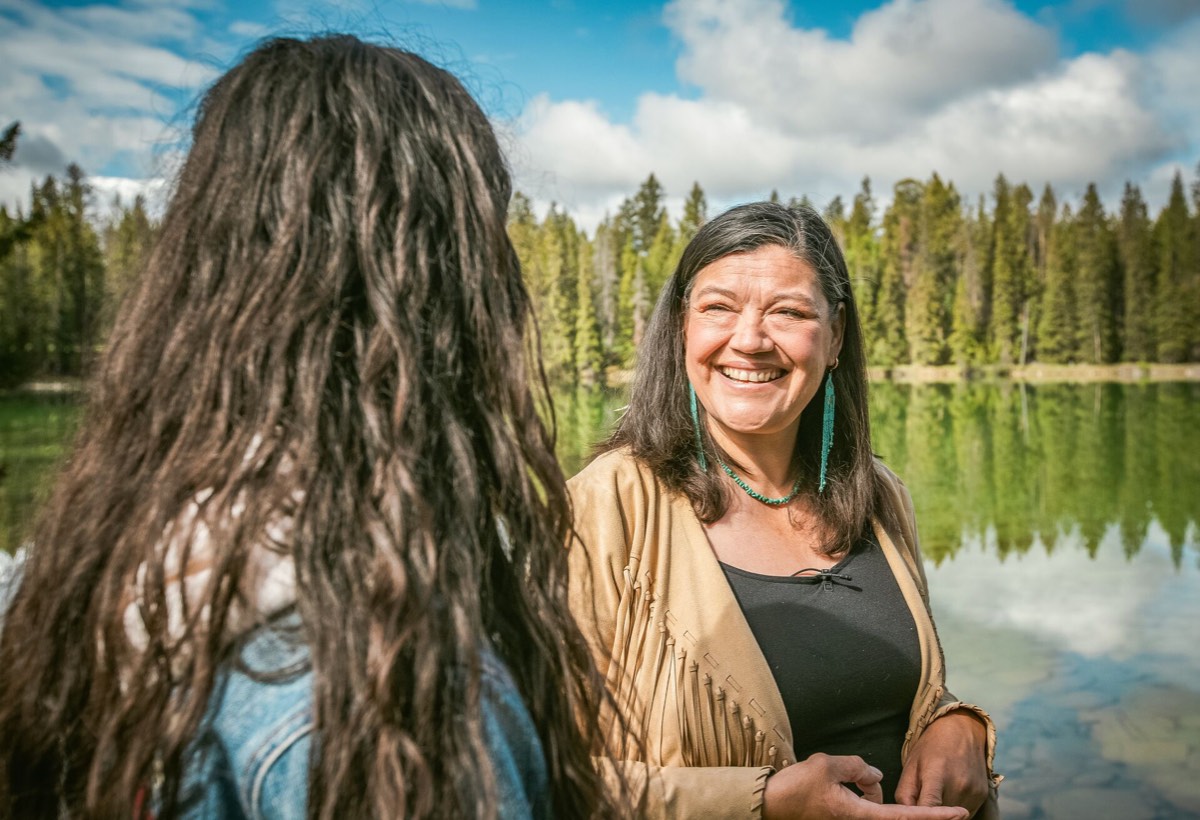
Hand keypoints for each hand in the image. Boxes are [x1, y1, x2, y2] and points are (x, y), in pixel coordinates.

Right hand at [763, 753, 969, 819]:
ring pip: (872, 804)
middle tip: (870, 782)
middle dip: (894, 797)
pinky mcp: (839, 818)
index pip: (907, 816)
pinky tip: (832, 782)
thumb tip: (874, 775)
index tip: (959, 814)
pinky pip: (859, 804)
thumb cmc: (795, 788)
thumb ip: (857, 767)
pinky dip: (855, 791)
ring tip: (831, 776)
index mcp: (861, 814)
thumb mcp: (827, 765)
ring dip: (864, 787)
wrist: (768, 804)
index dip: (935, 815)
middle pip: (890, 810)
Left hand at [895, 710, 988, 815]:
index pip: (929, 807)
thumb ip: (905, 793)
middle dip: (929, 813)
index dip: (920, 815)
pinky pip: (964, 814)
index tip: (914, 814)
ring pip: (952, 817)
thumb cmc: (931, 747)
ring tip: (936, 793)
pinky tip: (948, 793)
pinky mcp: (982, 796)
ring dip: (942, 812)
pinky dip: (953, 810)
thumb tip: (907, 815)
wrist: (962, 731)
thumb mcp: (911, 765)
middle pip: (940, 815)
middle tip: (922, 799)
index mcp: (937, 773)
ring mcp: (973, 792)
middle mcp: (959, 784)